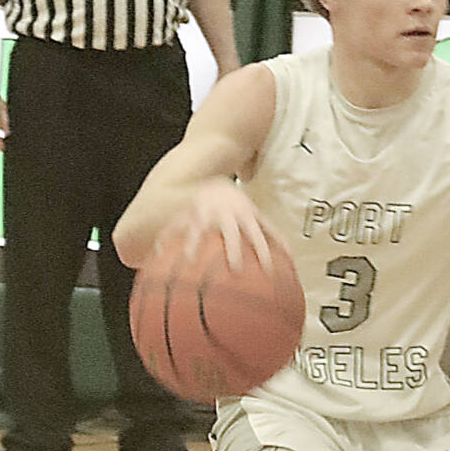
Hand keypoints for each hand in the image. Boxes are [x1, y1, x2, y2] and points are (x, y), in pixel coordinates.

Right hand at [160, 178, 279, 272]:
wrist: (214, 181)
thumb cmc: (238, 206)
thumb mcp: (256, 216)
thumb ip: (272, 235)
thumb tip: (291, 257)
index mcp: (244, 216)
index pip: (258, 235)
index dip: (264, 251)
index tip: (268, 269)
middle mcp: (225, 215)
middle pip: (231, 233)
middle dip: (233, 249)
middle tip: (235, 269)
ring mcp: (205, 214)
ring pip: (199, 229)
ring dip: (195, 245)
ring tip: (189, 261)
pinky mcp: (187, 213)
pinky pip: (175, 227)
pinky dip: (167, 238)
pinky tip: (158, 252)